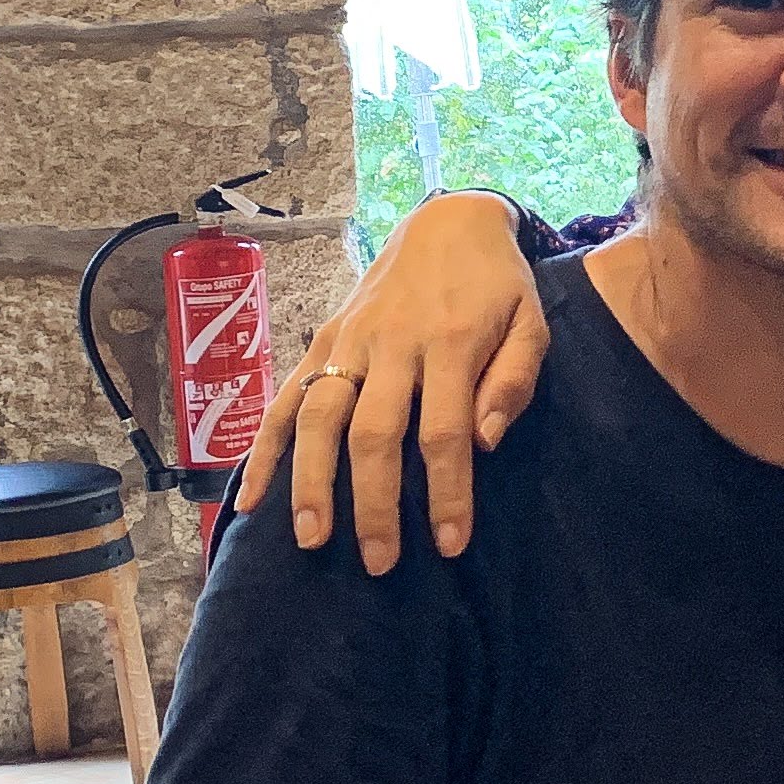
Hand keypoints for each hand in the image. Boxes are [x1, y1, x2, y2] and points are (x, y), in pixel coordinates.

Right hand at [232, 194, 548, 571]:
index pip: (445, 432)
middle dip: (374, 503)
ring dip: (310, 481)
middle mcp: (393, 346)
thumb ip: (515, 380)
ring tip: (311, 538)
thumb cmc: (498, 285)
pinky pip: (284, 397)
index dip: (446, 492)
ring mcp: (350, 342)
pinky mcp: (324, 339)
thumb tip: (486, 442)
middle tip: (379, 562)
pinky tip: (251, 499)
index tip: (448, 544)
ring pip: (319, 417)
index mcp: (451, 344)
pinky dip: (263, 448)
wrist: (448, 222)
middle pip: (374, 434)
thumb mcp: (532, 323)